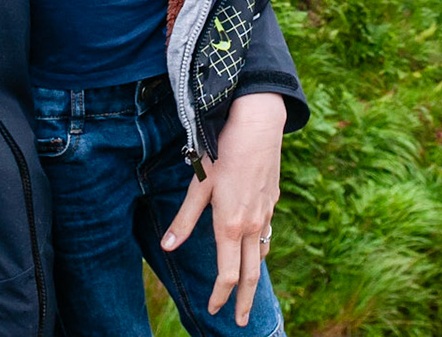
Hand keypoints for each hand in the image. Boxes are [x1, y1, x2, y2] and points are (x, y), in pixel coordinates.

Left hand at [161, 92, 285, 326]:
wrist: (259, 124)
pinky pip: (267, 233)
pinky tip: (255, 248)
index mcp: (230, 225)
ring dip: (254, 276)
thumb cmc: (223, 150)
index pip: (228, 275)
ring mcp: (266, 213)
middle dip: (245, 302)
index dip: (220, 296)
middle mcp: (251, 225)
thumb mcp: (198, 183)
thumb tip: (168, 247)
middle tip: (242, 322)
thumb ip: (184, 219)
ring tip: (247, 290)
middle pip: (250, 275)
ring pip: (261, 254)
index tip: (213, 310)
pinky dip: (260, 250)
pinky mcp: (273, 200)